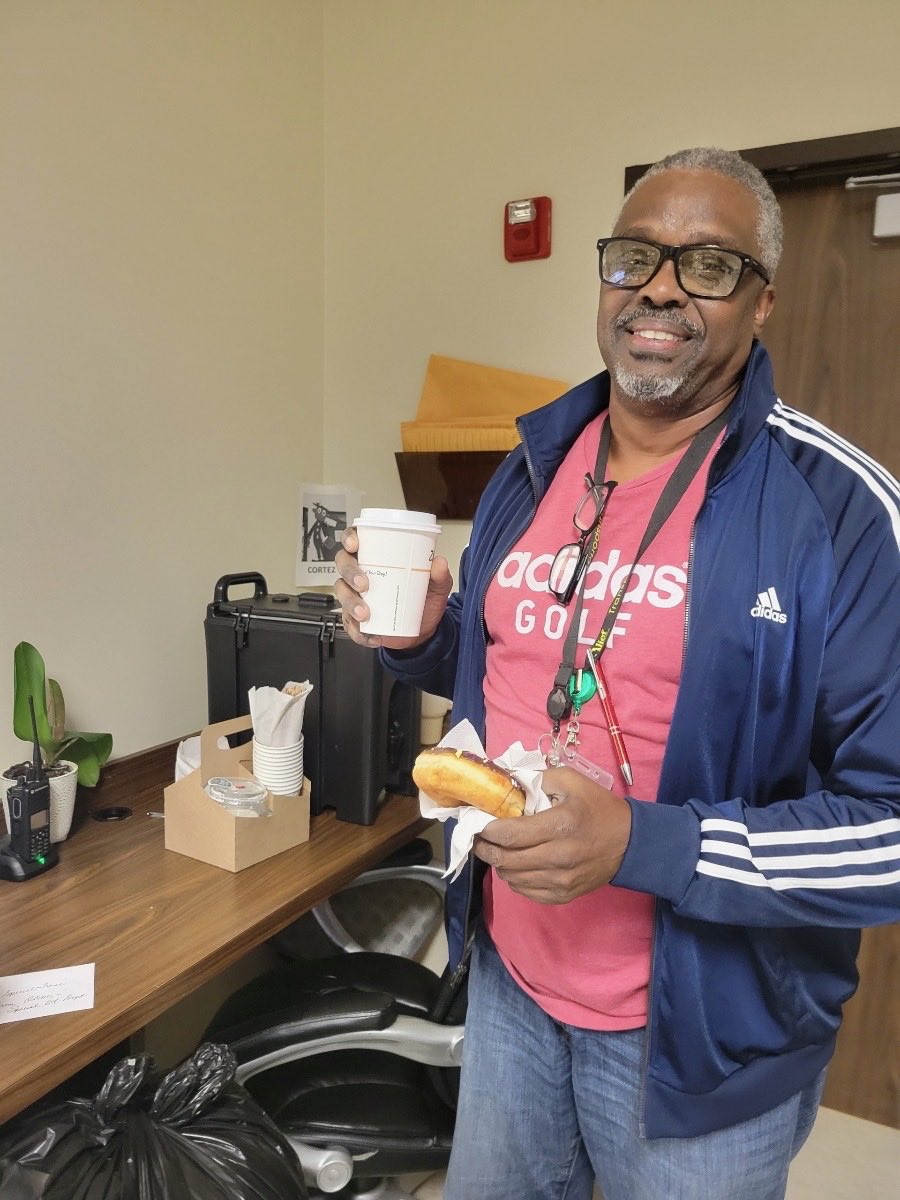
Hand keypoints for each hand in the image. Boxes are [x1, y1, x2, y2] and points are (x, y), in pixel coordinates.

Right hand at [335, 526, 452, 649]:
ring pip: (342, 594)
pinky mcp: (356, 620)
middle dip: (349, 573)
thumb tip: (439, 563)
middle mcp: (361, 574)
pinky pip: (349, 625)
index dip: (349, 538)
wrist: (422, 631)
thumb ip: (439, 575)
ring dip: (351, 603)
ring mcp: (356, 597)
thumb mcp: (436, 587)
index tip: (354, 544)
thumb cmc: (422, 600)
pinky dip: (359, 632)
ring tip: (366, 613)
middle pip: (343, 565)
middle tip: (364, 584)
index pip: (355, 540)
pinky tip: (372, 636)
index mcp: (375, 558)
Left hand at [473, 767, 631, 903]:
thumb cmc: (597, 807)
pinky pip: (525, 892)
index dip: (486, 830)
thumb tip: (504, 783)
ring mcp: (561, 880)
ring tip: (499, 849)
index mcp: (560, 825)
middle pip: (506, 859)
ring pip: (512, 878)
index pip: (509, 834)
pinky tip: (517, 864)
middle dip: (485, 848)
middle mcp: (559, 857)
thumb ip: (535, 780)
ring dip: (499, 863)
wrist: (630, 842)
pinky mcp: (563, 895)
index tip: (478, 822)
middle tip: (479, 838)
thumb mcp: (570, 781)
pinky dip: (515, 878)